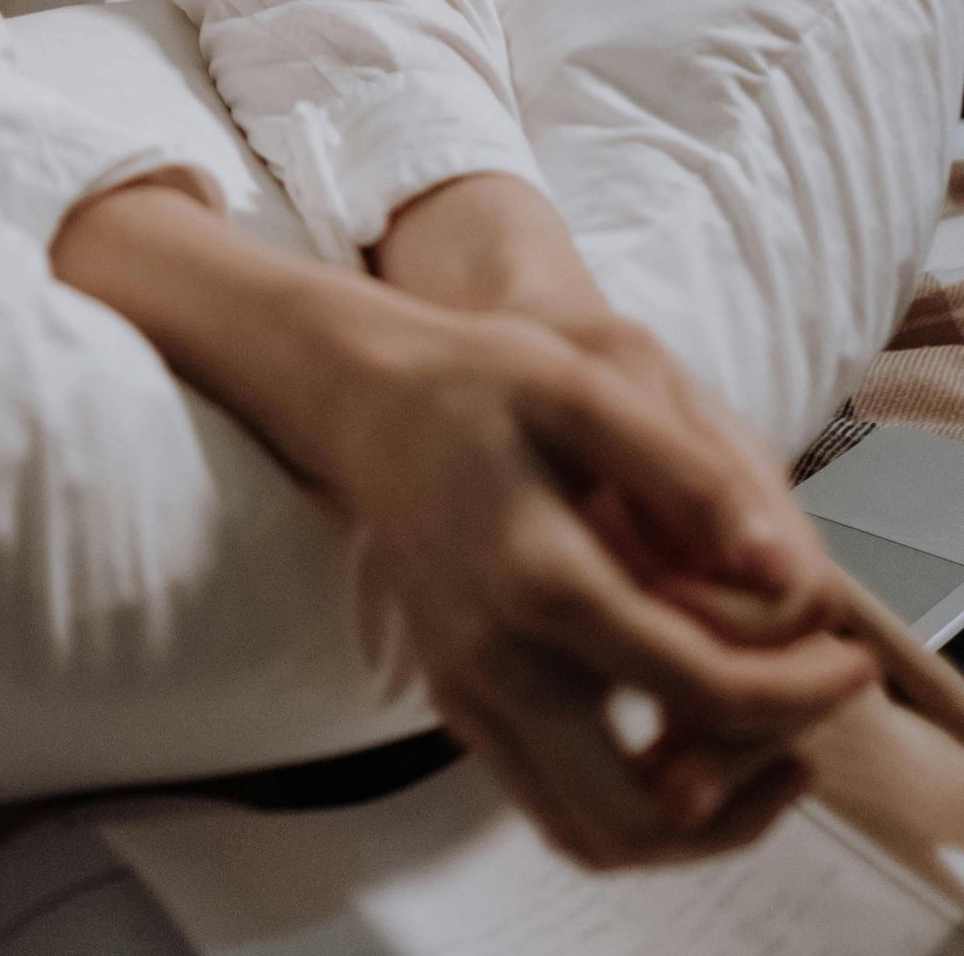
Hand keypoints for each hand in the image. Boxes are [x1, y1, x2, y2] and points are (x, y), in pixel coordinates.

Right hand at [48, 179, 872, 871]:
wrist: (364, 397)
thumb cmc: (479, 379)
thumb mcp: (587, 382)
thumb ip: (686, 472)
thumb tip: (780, 571)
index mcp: (540, 576)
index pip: (700, 687)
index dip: (799, 691)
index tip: (848, 663)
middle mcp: (497, 659)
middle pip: (649, 810)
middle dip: (752, 788)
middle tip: (806, 727)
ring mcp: (469, 694)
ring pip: (596, 834)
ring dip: (693, 823)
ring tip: (758, 747)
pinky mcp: (458, 705)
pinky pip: (553, 808)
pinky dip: (630, 805)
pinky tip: (680, 738)